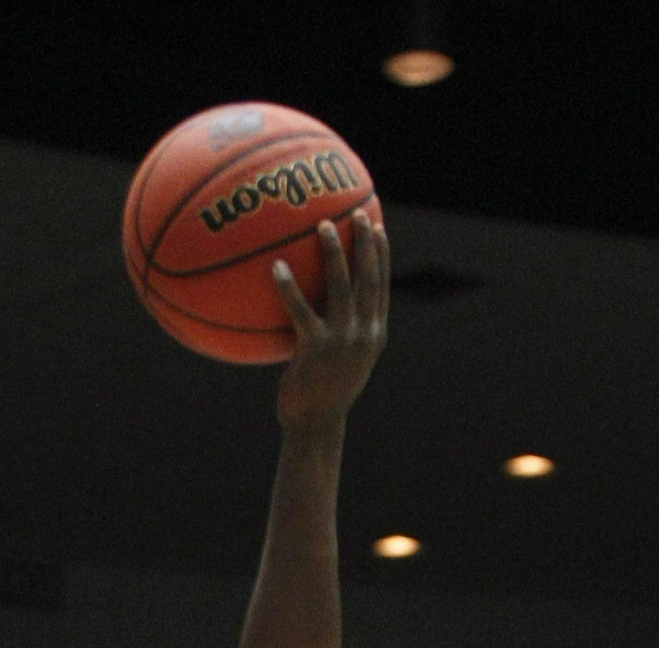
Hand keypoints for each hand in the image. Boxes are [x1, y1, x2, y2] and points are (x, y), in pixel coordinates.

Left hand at [273, 210, 388, 432]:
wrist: (315, 425)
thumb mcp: (341, 361)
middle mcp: (364, 333)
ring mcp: (342, 340)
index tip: (377, 226)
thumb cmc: (322, 392)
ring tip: (320, 226)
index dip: (381, 255)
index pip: (382, 286)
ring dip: (333, 253)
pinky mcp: (316, 349)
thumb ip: (340, 331)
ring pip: (342, 286)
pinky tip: (276, 267)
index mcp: (374, 333)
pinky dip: (289, 287)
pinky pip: (301, 310)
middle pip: (368, 277)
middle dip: (364, 242)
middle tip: (355, 213)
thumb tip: (320, 304)